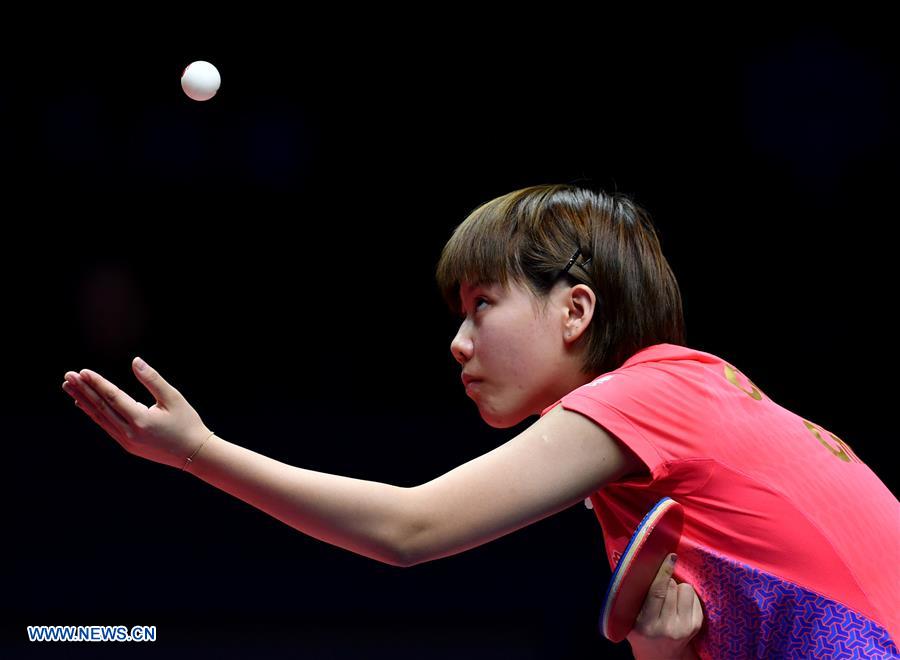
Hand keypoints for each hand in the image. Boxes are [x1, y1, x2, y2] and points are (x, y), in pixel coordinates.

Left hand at [62, 357, 212, 469]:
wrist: (194, 453)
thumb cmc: (187, 423)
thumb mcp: (173, 398)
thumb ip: (153, 379)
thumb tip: (135, 361)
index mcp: (141, 420)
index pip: (112, 397)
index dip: (97, 383)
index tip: (82, 372)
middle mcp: (129, 433)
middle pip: (101, 408)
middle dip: (83, 390)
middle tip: (68, 376)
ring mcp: (126, 441)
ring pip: (100, 418)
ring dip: (84, 401)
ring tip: (70, 387)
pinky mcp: (128, 446)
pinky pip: (106, 426)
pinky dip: (94, 413)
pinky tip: (85, 404)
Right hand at [626, 554, 702, 659]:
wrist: (660, 656)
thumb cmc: (640, 632)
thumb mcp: (628, 618)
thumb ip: (631, 597)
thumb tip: (638, 565)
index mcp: (646, 624)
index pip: (657, 591)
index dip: (664, 571)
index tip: (669, 557)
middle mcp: (667, 627)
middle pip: (672, 586)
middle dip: (666, 581)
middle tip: (659, 589)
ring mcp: (684, 627)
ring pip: (685, 589)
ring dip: (677, 588)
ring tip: (670, 598)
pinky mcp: (696, 625)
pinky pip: (693, 596)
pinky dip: (685, 596)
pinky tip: (678, 606)